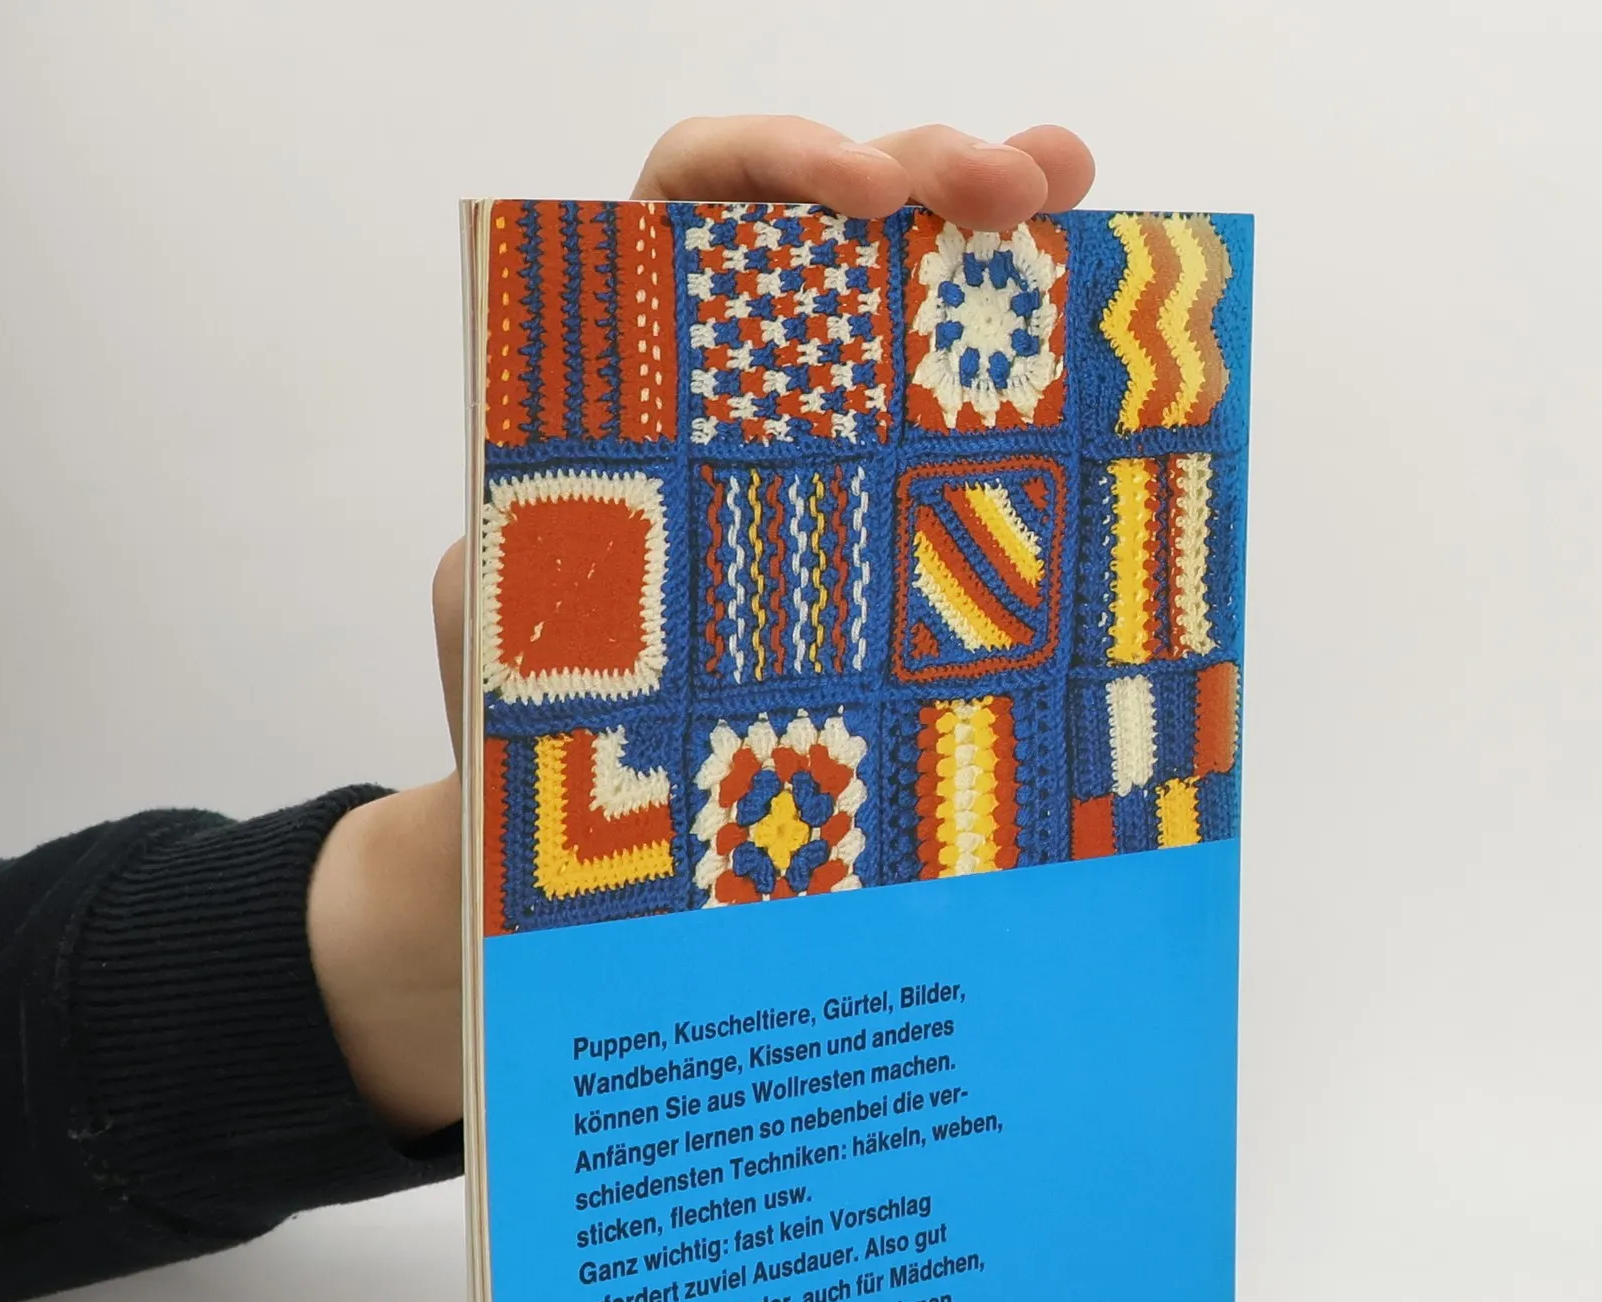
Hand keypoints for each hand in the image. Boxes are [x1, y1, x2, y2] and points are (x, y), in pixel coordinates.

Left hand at [310, 116, 1094, 1140]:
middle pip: (837, 227)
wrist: (583, 836)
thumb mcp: (505, 634)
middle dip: (932, 175)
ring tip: (1080, 200)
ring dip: (1002, 242)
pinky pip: (959, 444)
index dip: (776, 165)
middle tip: (1023, 188)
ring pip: (914, 311)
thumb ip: (528, 561)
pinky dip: (1024, 388)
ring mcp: (826, 457)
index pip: (692, 199)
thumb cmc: (528, 731)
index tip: (865, 199)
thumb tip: (586, 547)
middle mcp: (736, 390)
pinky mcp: (888, 537)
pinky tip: (1096, 357)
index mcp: (632, 372)